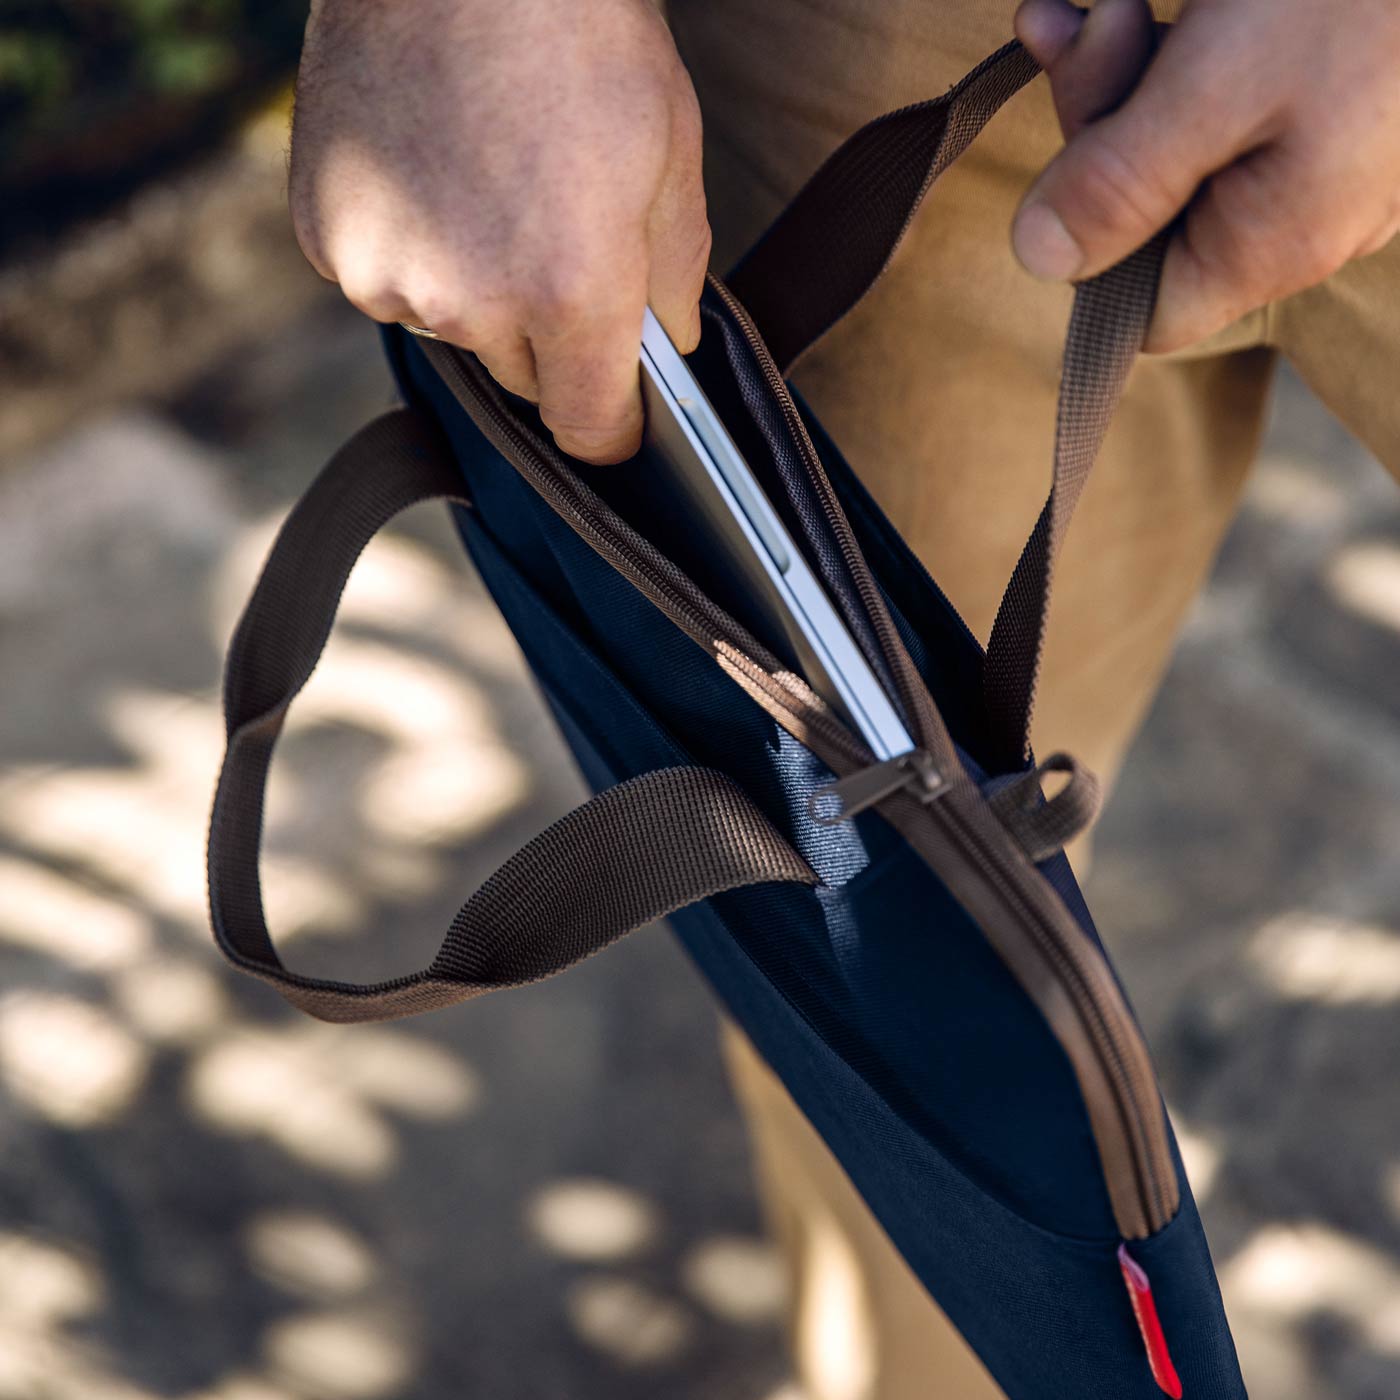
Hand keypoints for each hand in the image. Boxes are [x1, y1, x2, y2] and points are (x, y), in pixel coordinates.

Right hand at [290, 0, 710, 463]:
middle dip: (550, 336)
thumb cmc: (577, 33)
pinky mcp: (329, 239)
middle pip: (524, 379)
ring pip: (453, 330)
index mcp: (569, 291)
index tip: (618, 412)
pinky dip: (412, 251)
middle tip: (557, 241)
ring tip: (490, 189)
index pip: (588, 428)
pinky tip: (432, 176)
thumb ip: (673, 284)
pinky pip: (387, 283)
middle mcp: (471, 303)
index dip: (612, 425)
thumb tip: (664, 353)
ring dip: (477, 292)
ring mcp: (388, 274)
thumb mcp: (672, 158)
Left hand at [1011, 0, 1399, 351]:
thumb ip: (1123, 181)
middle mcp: (1300, 216)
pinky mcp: (1333, 91)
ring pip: (1178, 142)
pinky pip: (1226, 94)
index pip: (1144, 312)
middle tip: (1083, 28)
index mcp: (1271, 243)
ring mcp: (1324, 155)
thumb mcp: (1220, 82)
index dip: (1089, 255)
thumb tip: (1039, 259)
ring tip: (1096, 6)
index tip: (1065, 170)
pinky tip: (1131, 3)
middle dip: (1097, 123)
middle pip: (1151, 216)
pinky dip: (1173, 47)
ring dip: (1118, 67)